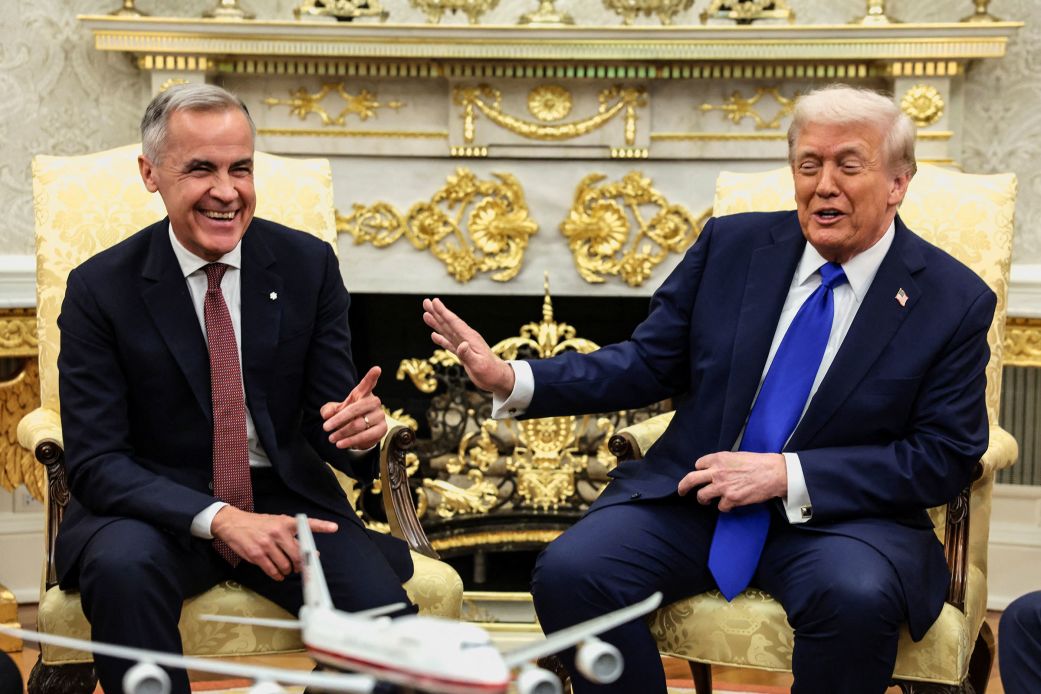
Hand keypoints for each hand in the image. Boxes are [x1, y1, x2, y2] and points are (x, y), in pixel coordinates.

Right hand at [211, 507, 337, 580]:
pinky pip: (272, 570)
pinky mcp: (257, 554)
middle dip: (301, 565)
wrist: (233, 523)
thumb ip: (292, 535)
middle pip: (298, 554)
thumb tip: (310, 551)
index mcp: (285, 522)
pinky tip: (278, 574)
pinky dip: (277, 575)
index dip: (322, 526)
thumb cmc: (258, 524)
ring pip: (286, 565)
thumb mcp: (276, 523)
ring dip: (288, 571)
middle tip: (301, 569)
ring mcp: (267, 544)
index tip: (334, 527)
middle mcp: (278, 532)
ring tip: (286, 570)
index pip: (307, 524)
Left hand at [321, 366, 387, 449]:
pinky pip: (366, 436)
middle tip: (326, 427)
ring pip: (359, 424)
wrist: (358, 432)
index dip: (372, 376)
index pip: (368, 384)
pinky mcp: (382, 429)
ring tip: (331, 438)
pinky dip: (351, 441)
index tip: (376, 369)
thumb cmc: (347, 416)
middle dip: (339, 419)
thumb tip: (327, 414)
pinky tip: (341, 444)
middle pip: (357, 408)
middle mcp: (374, 402)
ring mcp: (380, 415)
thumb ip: (328, 410)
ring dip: (342, 432)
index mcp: (363, 394)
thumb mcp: (335, 411)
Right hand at [422, 298, 514, 397]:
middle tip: (426, 302)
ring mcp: (464, 345)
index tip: (435, 301)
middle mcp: (466, 339)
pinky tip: (434, 335)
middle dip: (437, 313)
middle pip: (448, 323)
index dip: (443, 312)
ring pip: (447, 331)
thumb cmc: (490, 372)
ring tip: (426, 315)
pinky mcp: (463, 353)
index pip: (454, 323)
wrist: (498, 378)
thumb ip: (468, 355)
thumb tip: (461, 345)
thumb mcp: (479, 365)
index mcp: (470, 338)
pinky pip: (450, 343)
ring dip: (436, 323)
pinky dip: (441, 339)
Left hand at [677, 451, 786, 511]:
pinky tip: (730, 504)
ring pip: (702, 496)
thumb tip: (716, 469)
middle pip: (690, 480)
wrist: (774, 473)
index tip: (701, 474)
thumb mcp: (736, 455)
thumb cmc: (759, 463)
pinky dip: (725, 507)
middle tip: (682, 492)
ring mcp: (722, 487)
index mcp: (718, 458)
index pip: (698, 465)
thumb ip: (723, 462)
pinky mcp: (731, 499)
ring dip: (703, 499)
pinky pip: (721, 507)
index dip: (700, 470)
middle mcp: (716, 472)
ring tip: (706, 501)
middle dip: (683, 487)